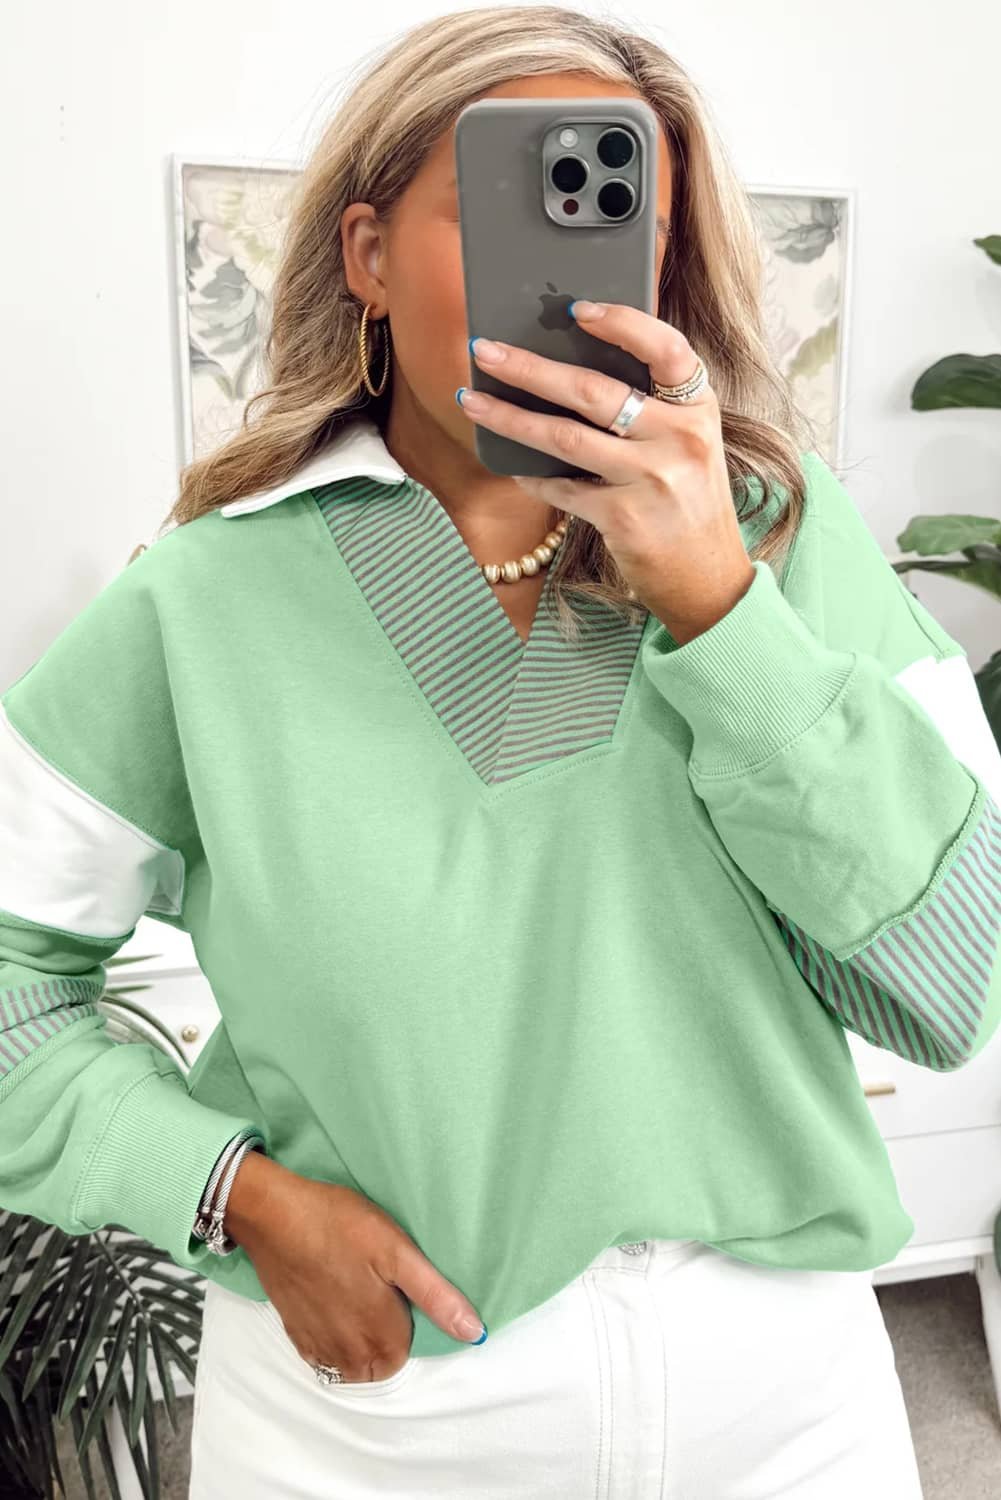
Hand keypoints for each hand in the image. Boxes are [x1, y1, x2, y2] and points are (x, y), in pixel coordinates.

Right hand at [223, 1152, 485, 1379]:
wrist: (274, 1214)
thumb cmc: (340, 1226)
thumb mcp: (398, 1251)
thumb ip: (436, 1297)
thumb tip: (476, 1333)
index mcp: (380, 1338)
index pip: (409, 1349)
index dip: (406, 1315)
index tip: (396, 1285)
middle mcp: (348, 1356)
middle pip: (381, 1361)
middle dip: (385, 1333)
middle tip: (376, 1286)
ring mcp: (318, 1348)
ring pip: (352, 1363)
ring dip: (358, 1340)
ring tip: (355, 1293)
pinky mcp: (294, 1335)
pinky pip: (324, 1354)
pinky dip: (332, 1338)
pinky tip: (331, 1302)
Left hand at [459, 305, 754, 644]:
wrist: (708, 578)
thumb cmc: (688, 502)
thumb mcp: (688, 444)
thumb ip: (651, 408)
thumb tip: (569, 366)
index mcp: (698, 408)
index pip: (666, 348)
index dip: (622, 322)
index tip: (575, 308)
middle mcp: (680, 439)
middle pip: (592, 390)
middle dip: (529, 366)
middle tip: (484, 348)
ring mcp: (651, 480)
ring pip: (563, 436)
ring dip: (509, 417)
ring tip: (472, 399)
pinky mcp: (623, 518)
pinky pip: (561, 487)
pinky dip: (532, 476)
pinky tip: (511, 467)